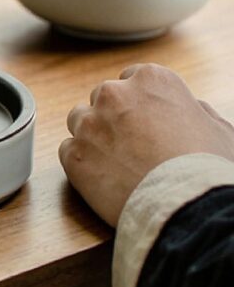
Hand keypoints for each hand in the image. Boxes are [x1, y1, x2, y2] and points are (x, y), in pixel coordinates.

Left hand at [60, 64, 233, 226]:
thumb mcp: (219, 130)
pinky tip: (103, 178)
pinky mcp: (73, 154)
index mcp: (151, 80)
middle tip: (133, 146)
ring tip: (117, 163)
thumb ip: (196, 111)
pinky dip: (81, 162)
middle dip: (114, 117)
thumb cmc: (207, 168)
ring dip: (93, 136)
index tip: (146, 121)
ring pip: (79, 121)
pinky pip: (68, 151)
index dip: (140, 103)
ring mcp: (88, 124)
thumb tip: (191, 109)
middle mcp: (113, 94)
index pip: (132, 79)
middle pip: (103, 98)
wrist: (186, 207)